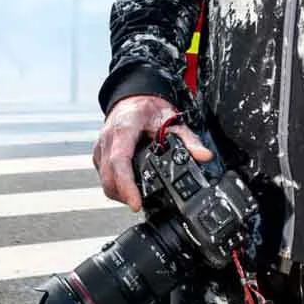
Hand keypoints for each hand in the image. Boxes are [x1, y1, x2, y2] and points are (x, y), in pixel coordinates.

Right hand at [93, 95, 211, 212]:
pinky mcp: (99, 155)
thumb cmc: (148, 108)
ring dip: (119, 194)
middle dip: (124, 195)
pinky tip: (130, 188)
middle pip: (109, 177)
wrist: (133, 98)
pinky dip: (115, 187)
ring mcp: (100, 148)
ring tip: (137, 197)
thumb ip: (189, 140)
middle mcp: (107, 139)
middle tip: (142, 204)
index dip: (126, 185)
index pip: (120, 161)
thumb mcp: (172, 120)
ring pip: (104, 181)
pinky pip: (104, 177)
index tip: (136, 203)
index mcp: (124, 128)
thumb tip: (204, 156)